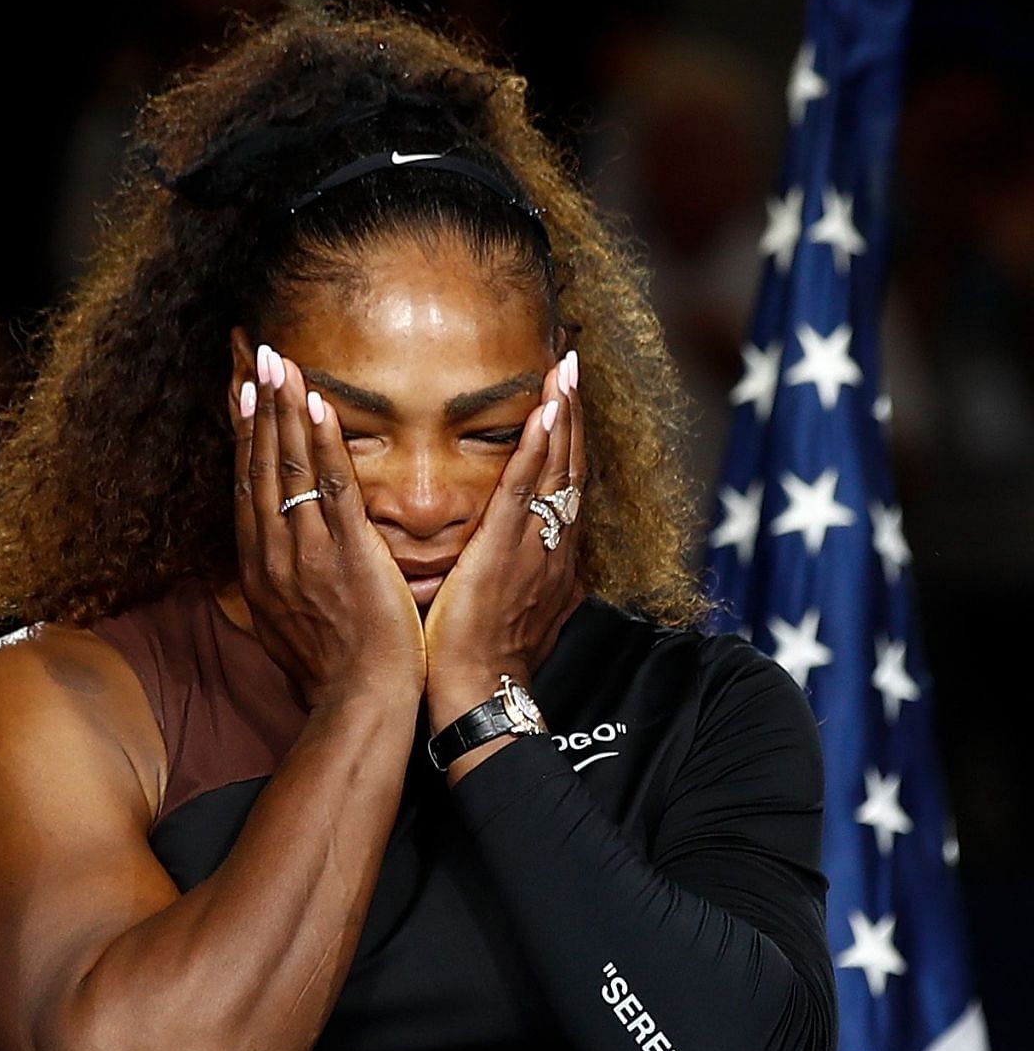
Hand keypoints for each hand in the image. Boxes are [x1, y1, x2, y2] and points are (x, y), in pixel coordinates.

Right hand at [235, 342, 424, 710]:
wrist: (357, 703)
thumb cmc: (332, 671)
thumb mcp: (286, 623)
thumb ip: (279, 584)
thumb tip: (273, 562)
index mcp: (259, 567)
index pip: (246, 486)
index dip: (244, 436)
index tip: (242, 394)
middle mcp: (272, 552)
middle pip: (259, 466)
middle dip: (258, 406)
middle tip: (256, 356)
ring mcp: (306, 550)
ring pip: (289, 468)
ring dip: (284, 410)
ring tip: (280, 363)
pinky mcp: (346, 553)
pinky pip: (332, 488)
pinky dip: (323, 444)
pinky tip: (317, 405)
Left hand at [423, 350, 584, 730]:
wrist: (477, 690)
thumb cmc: (480, 654)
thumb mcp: (507, 605)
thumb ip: (516, 574)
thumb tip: (518, 561)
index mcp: (550, 555)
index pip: (563, 483)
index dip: (567, 437)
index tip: (565, 395)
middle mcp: (552, 544)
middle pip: (568, 465)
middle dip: (571, 412)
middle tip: (571, 361)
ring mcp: (533, 545)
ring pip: (555, 468)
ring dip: (562, 414)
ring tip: (565, 368)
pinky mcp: (506, 550)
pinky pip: (525, 488)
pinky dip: (540, 447)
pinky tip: (547, 410)